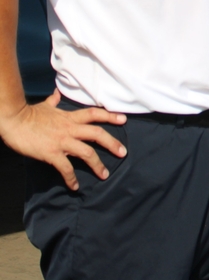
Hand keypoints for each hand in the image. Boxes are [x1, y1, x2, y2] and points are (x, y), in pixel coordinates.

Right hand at [0, 89, 126, 190]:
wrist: (13, 121)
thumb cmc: (28, 114)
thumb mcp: (45, 106)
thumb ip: (54, 101)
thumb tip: (56, 94)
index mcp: (70, 117)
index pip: (94, 114)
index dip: (110, 116)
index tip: (123, 119)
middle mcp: (70, 129)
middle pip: (97, 134)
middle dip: (112, 143)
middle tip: (123, 152)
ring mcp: (62, 141)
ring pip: (87, 153)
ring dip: (97, 165)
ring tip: (105, 174)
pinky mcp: (51, 153)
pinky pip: (65, 168)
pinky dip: (71, 178)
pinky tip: (75, 186)